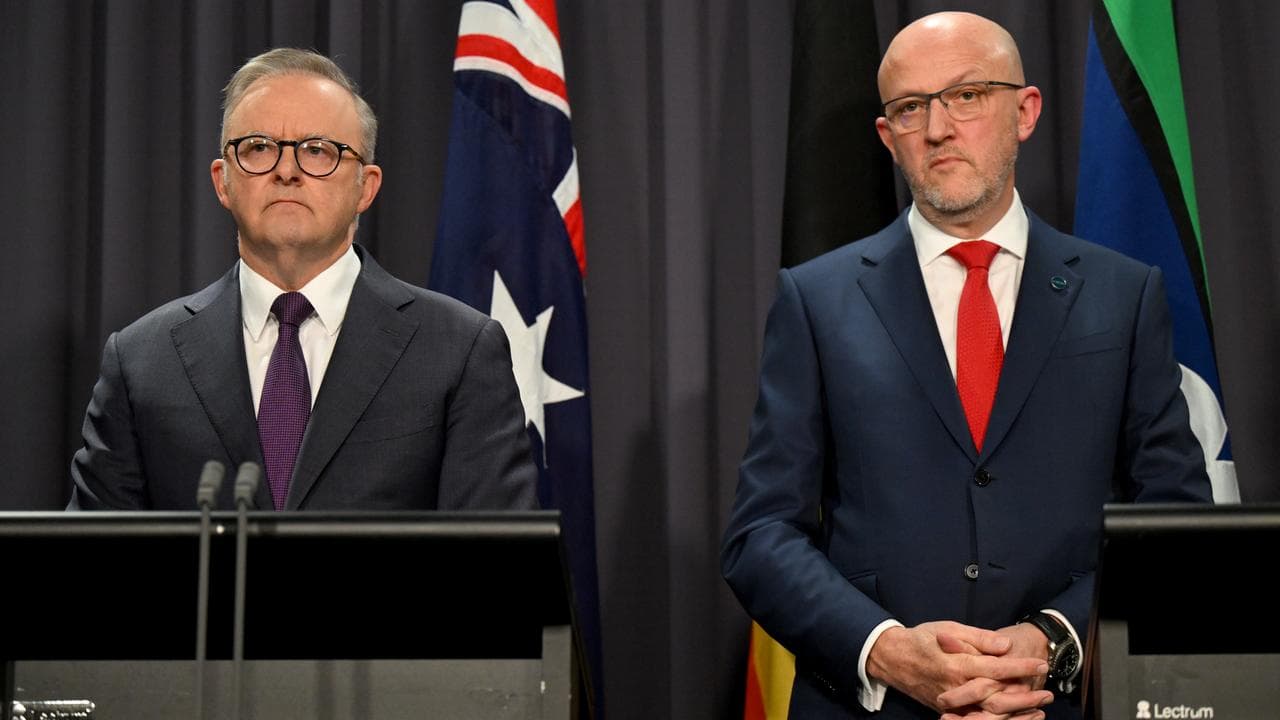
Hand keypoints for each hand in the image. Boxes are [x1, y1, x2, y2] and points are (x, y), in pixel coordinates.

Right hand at [866, 621, 1048, 712]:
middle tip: (1048, 693)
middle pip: (997, 697)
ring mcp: (951, 703)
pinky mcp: (948, 711)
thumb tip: (1004, 645)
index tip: (1040, 663)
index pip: (996, 668)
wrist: (891, 658)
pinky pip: (975, 719)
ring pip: (988, 713)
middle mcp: (955, 687)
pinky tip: (1014, 717)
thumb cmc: (921, 639)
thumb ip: (978, 638)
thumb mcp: (948, 628)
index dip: (1020, 666)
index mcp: (956, 664)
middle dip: (1025, 697)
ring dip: (1016, 713)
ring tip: (1039, 710)